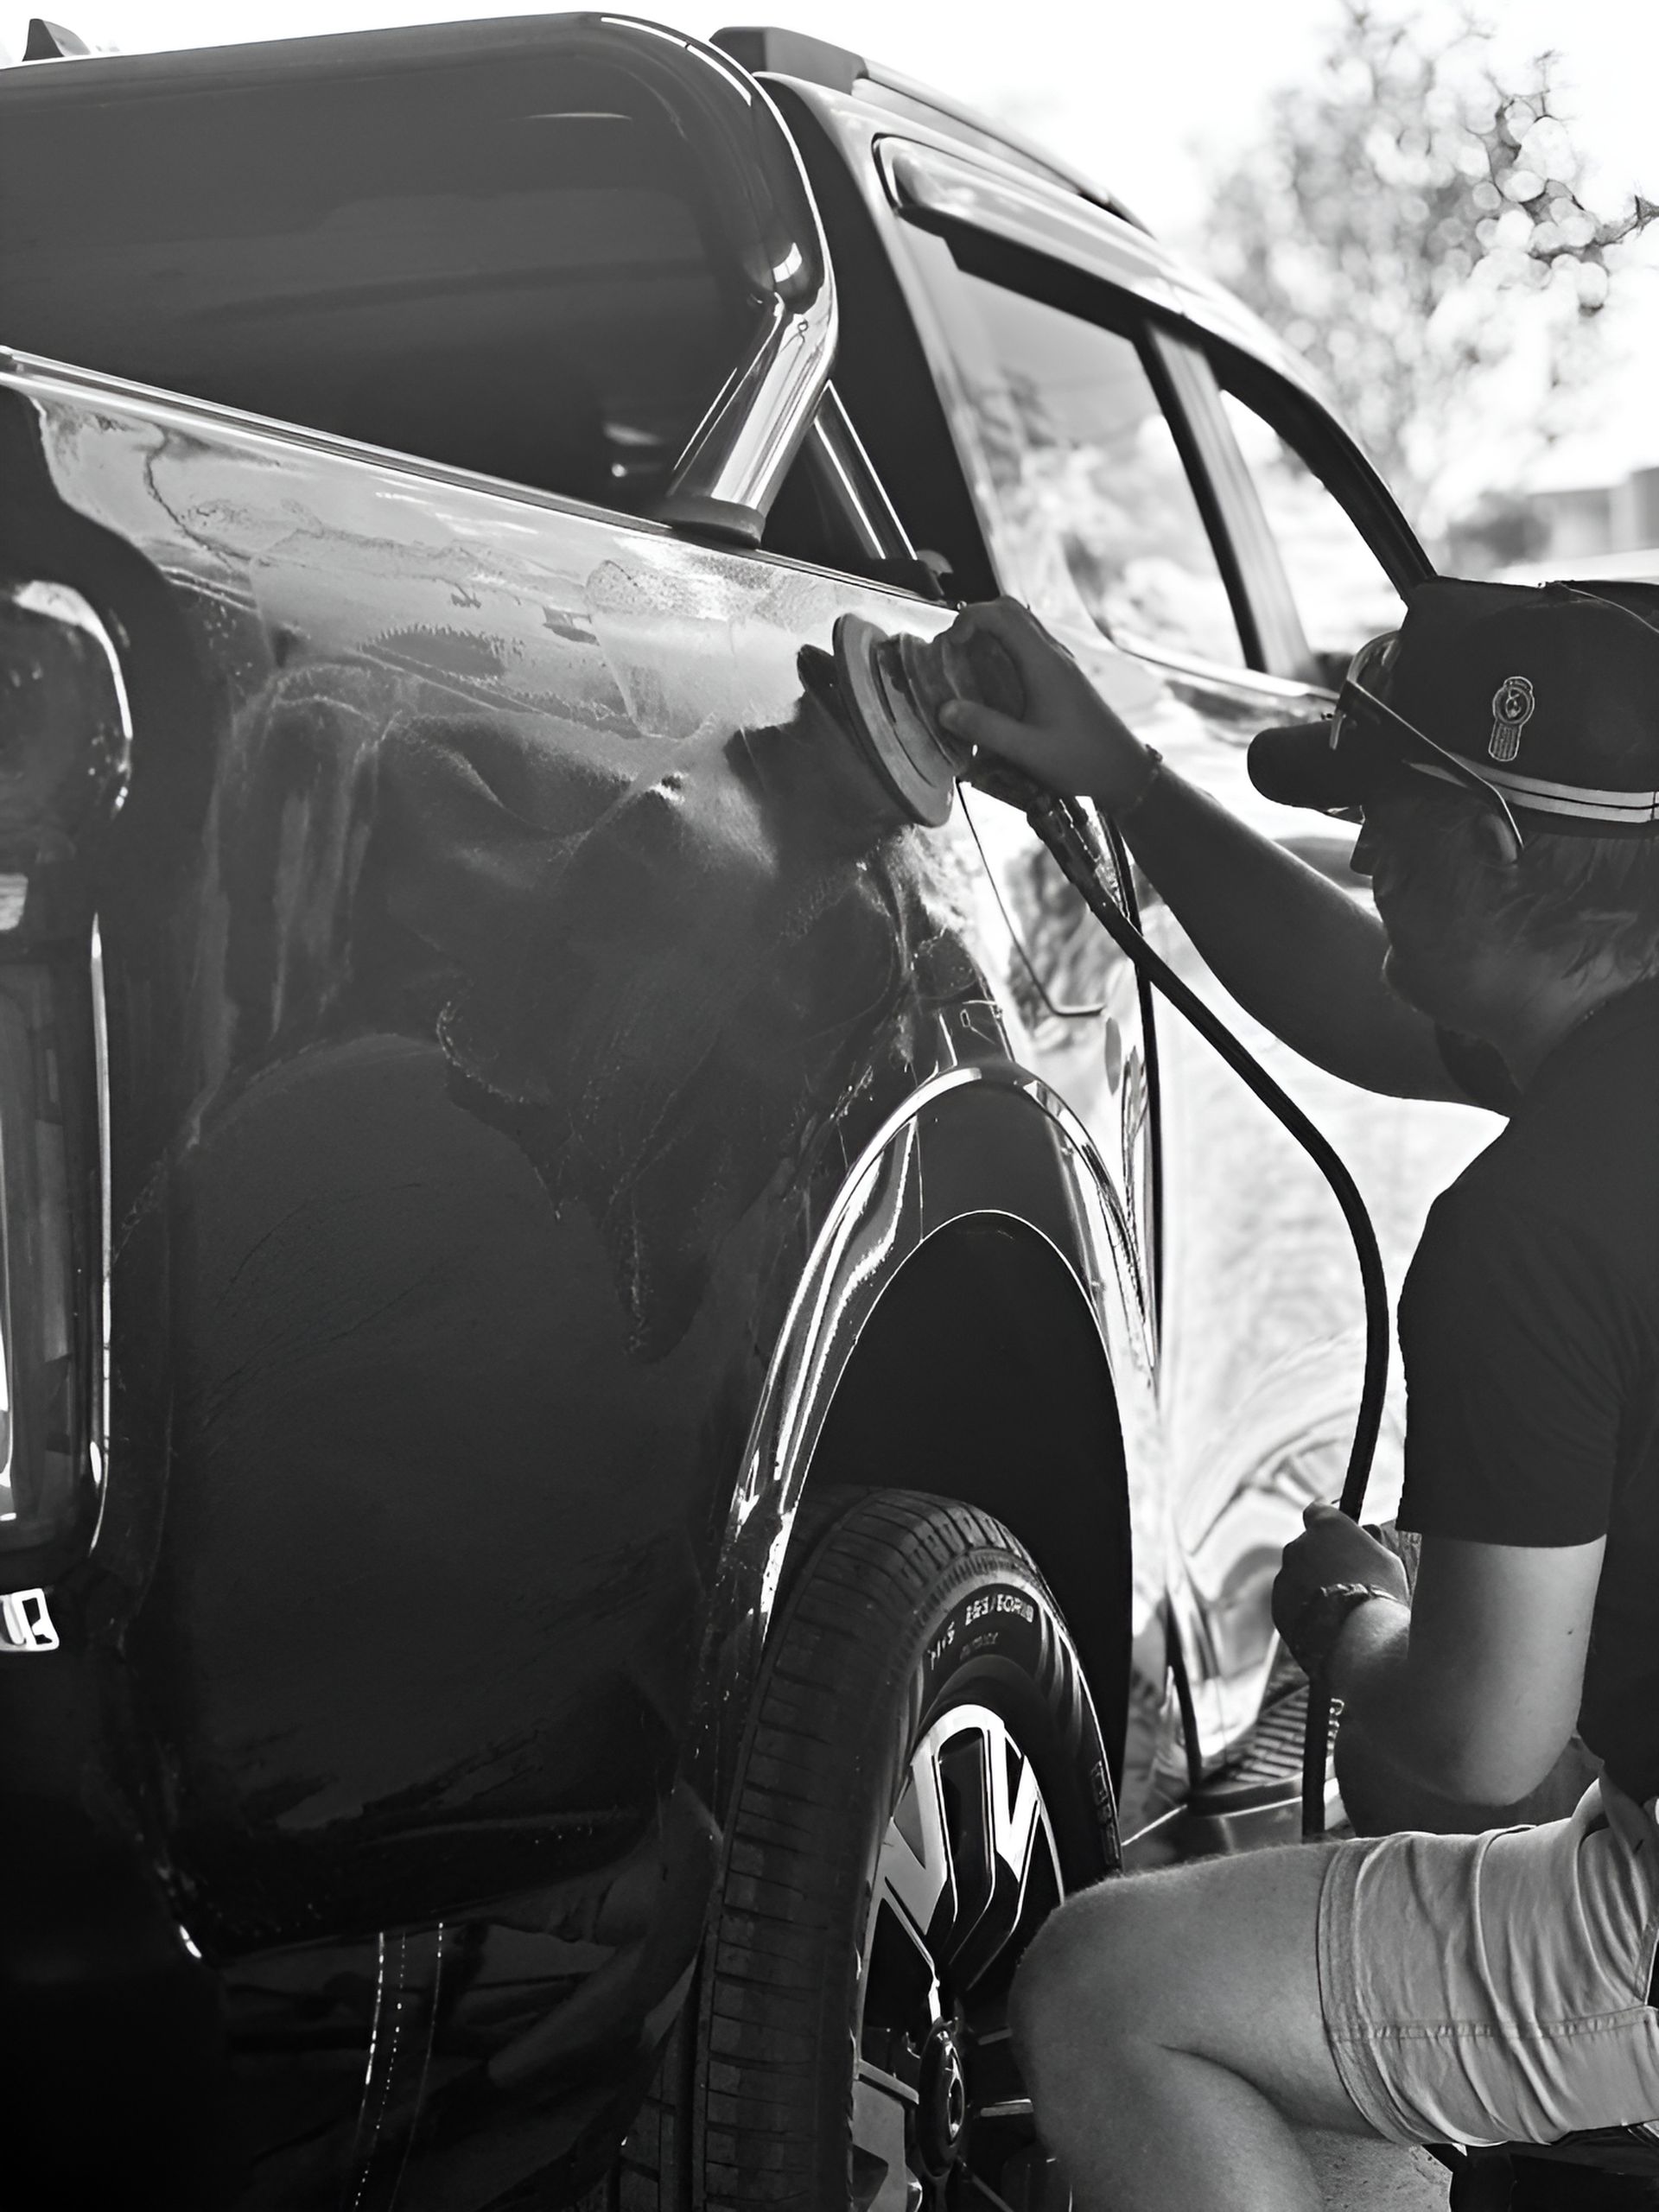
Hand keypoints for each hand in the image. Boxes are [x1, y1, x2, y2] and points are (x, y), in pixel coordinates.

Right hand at [934, 599, 1155, 811]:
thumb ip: (986, 729)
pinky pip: (1029, 644)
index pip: (1002, 615)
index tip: (950, 643)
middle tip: (955, 647)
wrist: (1123, 768)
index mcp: (1043, 664)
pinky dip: (1005, 646)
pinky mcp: (1063, 675)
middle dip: (976, 618)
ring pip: (1022, 624)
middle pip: (1011, 609)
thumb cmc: (1080, 760)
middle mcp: (1053, 654)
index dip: (969, 618)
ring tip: (968, 660)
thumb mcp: (1028, 751)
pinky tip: (993, 679)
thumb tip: (945, 710)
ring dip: (991, 630)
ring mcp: (1060, 662)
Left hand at [1271, 1503, 1410, 1651]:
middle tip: (1344, 1580)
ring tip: (1339, 1610)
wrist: (1358, 1640)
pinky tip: (1327, 1625)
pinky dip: (1304, 1610)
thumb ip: (1370, 1541)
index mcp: (1326, 1526)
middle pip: (1306, 1547)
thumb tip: (1367, 1530)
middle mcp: (1298, 1545)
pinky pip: (1291, 1603)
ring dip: (1311, 1586)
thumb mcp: (1387, 1560)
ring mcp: (1284, 1576)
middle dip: (1320, 1559)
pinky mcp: (1277, 1606)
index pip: (1317, 1511)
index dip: (1327, 1523)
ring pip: (1297, 1577)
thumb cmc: (1381, 1595)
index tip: (1337, 1535)